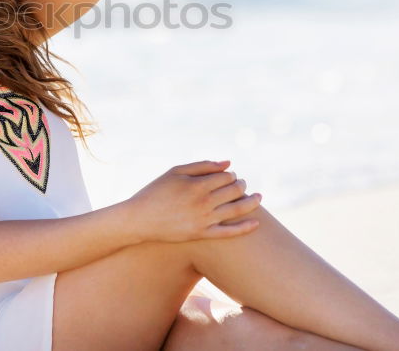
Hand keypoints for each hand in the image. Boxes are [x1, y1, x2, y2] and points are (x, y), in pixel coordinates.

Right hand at [124, 160, 262, 242]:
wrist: (140, 219)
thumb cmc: (156, 191)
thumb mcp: (175, 172)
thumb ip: (202, 165)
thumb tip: (228, 163)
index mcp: (197, 184)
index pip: (226, 176)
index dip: (231, 174)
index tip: (230, 175)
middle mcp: (203, 202)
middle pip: (234, 191)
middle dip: (242, 185)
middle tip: (242, 184)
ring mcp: (204, 220)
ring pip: (236, 210)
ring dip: (251, 202)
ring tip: (258, 198)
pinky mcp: (202, 234)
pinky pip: (229, 233)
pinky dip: (245, 228)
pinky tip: (256, 223)